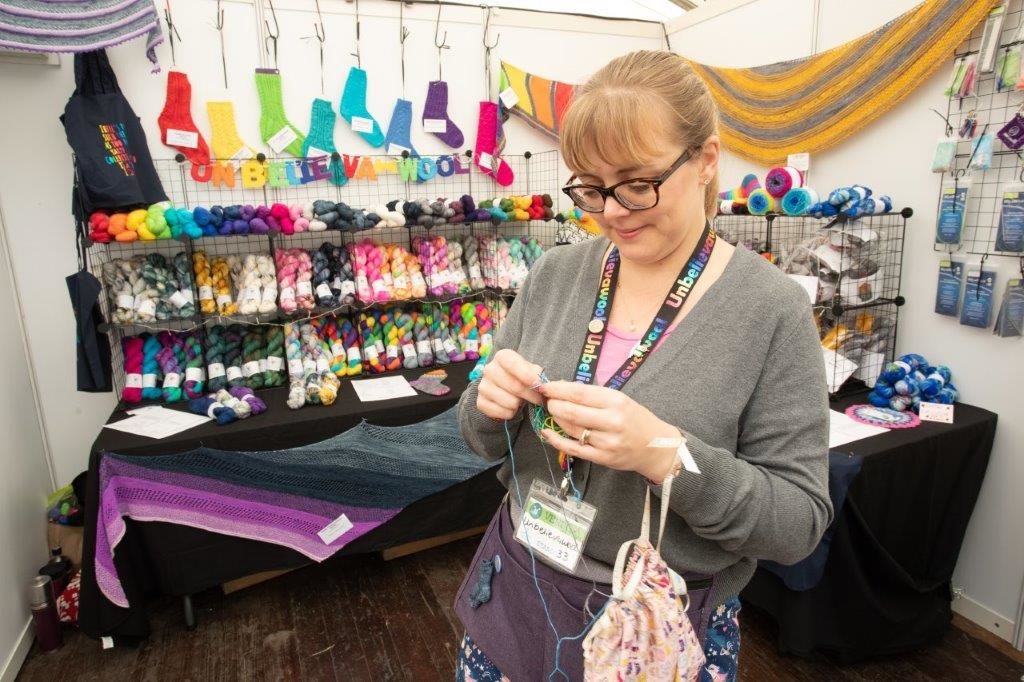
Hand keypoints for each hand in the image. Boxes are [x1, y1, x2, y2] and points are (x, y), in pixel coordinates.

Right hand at [476, 349, 544, 420]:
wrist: (503, 389)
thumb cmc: (520, 376)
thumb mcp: (530, 370)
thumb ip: (536, 373)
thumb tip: (539, 381)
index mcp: (502, 357)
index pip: (512, 363)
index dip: (526, 374)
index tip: (538, 384)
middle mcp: (489, 369)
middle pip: (514, 386)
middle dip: (531, 395)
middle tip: (539, 399)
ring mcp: (483, 386)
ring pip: (509, 402)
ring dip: (520, 405)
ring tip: (521, 401)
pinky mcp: (480, 402)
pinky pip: (501, 412)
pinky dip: (510, 413)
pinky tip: (511, 408)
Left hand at [537, 381, 678, 482]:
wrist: (655, 447)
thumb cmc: (635, 419)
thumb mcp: (620, 400)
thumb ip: (594, 395)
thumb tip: (563, 388)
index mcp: (617, 402)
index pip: (580, 393)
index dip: (558, 389)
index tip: (546, 386)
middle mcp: (612, 421)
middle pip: (572, 412)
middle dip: (554, 404)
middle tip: (546, 400)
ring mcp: (607, 442)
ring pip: (571, 429)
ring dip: (556, 419)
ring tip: (551, 412)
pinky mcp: (602, 458)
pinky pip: (573, 449)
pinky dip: (556, 440)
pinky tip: (547, 432)